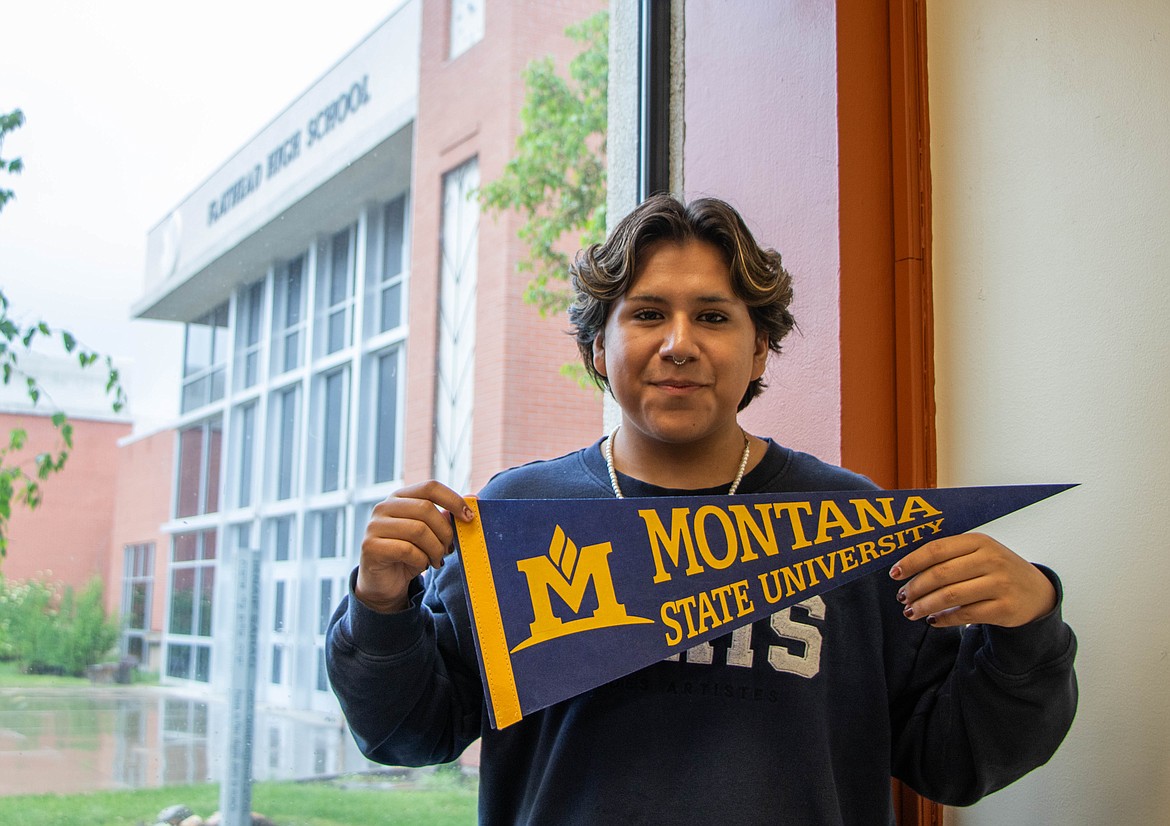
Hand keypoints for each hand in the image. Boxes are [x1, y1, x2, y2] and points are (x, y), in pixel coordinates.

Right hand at [355, 480, 473, 613]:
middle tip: (449, 549)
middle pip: (426, 509)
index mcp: (400, 497)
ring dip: (435, 549)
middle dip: (445, 532)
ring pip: (418, 530)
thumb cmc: (410, 554)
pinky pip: (407, 549)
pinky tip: (422, 565)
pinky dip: (421, 560)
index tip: (469, 518)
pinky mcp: (370, 546)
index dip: (453, 500)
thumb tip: (473, 497)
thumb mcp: (431, 534)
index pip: (430, 487)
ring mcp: (375, 525)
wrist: (384, 582)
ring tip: (437, 560)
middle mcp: (384, 506)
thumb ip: (447, 516)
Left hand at [890, 532, 1055, 627]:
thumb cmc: (997, 570)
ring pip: (950, 596)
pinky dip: (944, 619)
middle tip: (902, 597)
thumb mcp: (979, 553)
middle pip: (940, 574)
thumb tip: (907, 568)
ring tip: (911, 612)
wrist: (1037, 592)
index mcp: (979, 541)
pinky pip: (965, 615)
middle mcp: (991, 560)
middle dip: (915, 587)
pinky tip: (932, 620)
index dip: (912, 562)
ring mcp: (999, 584)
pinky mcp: (1004, 608)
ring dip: (925, 606)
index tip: (894, 573)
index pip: (937, 549)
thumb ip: (949, 556)